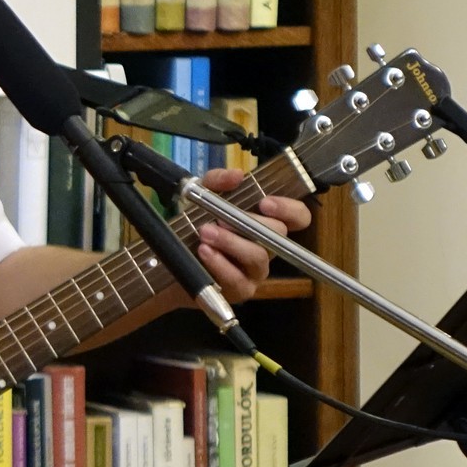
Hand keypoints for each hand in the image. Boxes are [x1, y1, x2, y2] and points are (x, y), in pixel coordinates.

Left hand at [192, 168, 313, 303]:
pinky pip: (238, 280)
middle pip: (277, 236)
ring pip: (258, 257)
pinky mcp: (240, 290)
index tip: (265, 203)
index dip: (290, 210)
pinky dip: (220, 264)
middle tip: (219, 219)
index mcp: (265, 223)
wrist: (167, 257)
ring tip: (204, 234)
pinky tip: (204, 252)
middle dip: (248, 224)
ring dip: (231, 243)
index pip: (298, 217)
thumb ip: (216, 181)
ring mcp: (256, 272)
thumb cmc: (192, 224)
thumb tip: (236, 175)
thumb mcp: (200, 196)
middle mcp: (267, 247)